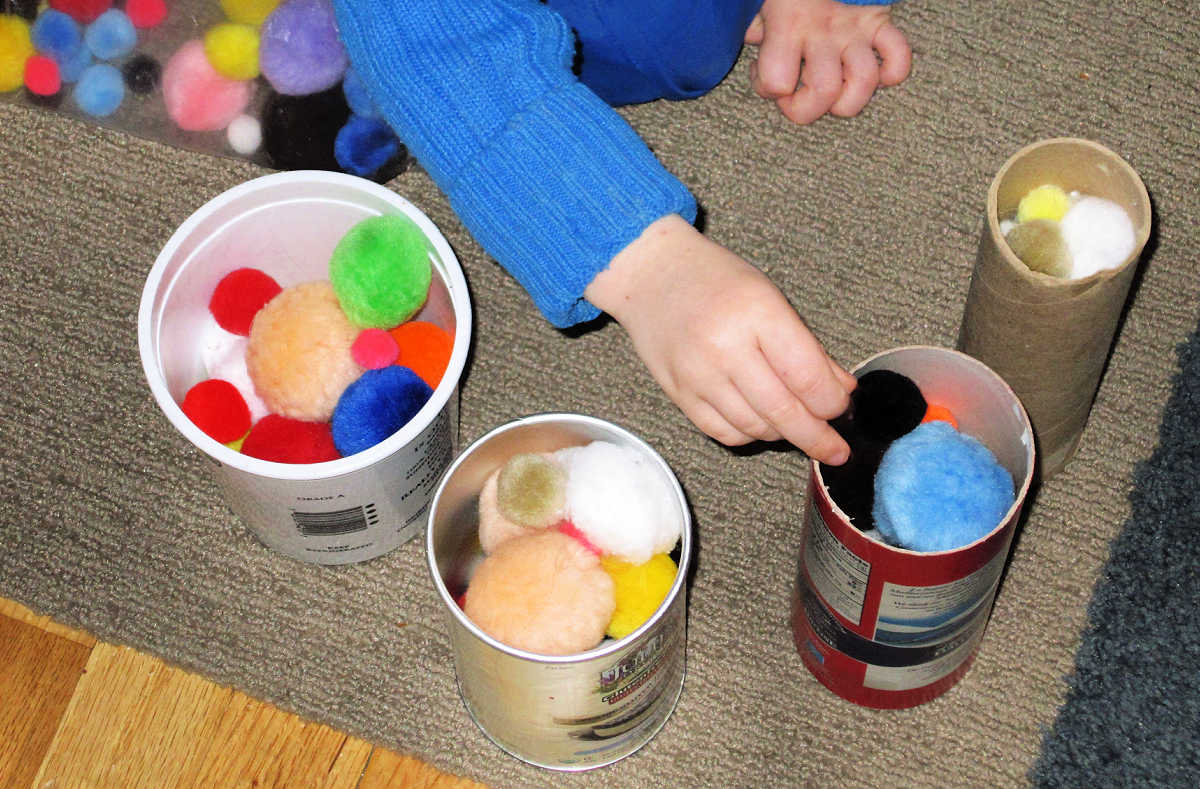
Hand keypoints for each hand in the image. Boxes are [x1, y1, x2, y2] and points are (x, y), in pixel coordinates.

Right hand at [585, 215, 854, 464]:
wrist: (652, 274)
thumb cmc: (715, 279)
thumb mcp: (770, 297)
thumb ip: (806, 347)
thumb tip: (840, 390)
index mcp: (756, 314)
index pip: (806, 377)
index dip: (832, 403)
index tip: (842, 408)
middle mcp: (725, 348)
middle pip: (783, 412)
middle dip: (816, 437)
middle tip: (835, 449)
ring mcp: (698, 375)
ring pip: (755, 428)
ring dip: (783, 434)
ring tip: (795, 425)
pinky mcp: (679, 394)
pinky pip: (723, 432)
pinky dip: (749, 434)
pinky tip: (760, 422)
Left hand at [745, 0, 910, 124]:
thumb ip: (753, 21)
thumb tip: (753, 37)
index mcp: (790, 23)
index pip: (777, 81)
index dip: (764, 88)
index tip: (760, 74)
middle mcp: (825, 31)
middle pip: (824, 92)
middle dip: (805, 108)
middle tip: (794, 94)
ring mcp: (855, 29)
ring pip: (864, 82)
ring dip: (846, 101)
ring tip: (831, 91)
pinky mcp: (879, 23)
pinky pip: (898, 57)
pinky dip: (891, 74)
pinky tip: (872, 75)